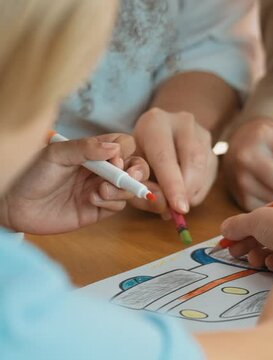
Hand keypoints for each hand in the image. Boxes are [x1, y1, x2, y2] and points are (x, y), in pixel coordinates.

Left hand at [0, 134, 149, 233]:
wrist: (14, 205)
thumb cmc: (31, 174)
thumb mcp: (56, 154)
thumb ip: (86, 148)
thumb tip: (115, 149)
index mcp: (93, 151)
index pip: (124, 145)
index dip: (125, 152)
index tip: (114, 159)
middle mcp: (101, 169)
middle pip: (135, 167)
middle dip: (138, 171)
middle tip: (129, 177)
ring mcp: (101, 189)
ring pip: (129, 188)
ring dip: (121, 189)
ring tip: (100, 191)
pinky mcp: (98, 210)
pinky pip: (117, 206)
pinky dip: (110, 203)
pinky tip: (91, 200)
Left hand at [132, 108, 216, 217]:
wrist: (156, 136)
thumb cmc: (139, 154)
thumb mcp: (131, 168)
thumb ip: (142, 186)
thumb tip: (164, 206)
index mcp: (155, 122)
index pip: (165, 156)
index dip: (172, 184)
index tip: (178, 207)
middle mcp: (182, 122)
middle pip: (193, 158)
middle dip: (188, 189)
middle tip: (180, 210)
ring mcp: (201, 133)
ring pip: (205, 168)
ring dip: (193, 191)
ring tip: (177, 203)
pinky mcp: (212, 147)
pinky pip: (211, 174)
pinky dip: (199, 190)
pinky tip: (185, 194)